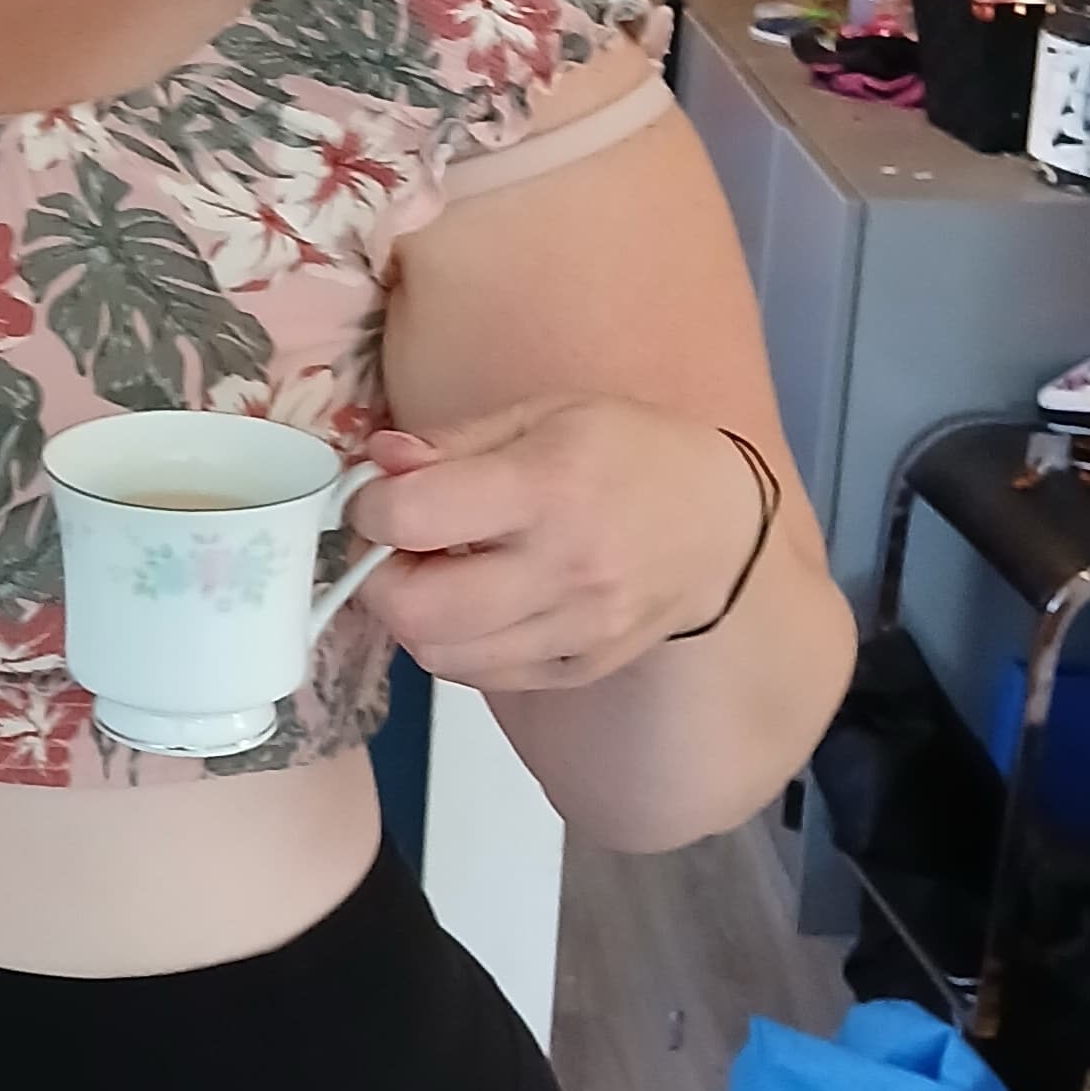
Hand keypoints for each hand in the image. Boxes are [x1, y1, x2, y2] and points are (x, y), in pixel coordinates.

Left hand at [355, 399, 770, 692]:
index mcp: (549, 487)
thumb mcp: (542, 415)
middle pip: (416, 609)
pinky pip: (480, 675)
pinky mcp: (577, 670)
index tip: (375, 496)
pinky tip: (475, 603)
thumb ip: (450, 443)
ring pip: (438, 654)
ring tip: (435, 573)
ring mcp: (574, 630)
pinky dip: (456, 644)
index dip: (370, 506)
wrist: (720, 526)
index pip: (413, 516)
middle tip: (394, 547)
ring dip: (413, 616)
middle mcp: (563, 568)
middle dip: (378, 577)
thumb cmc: (627, 455)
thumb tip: (376, 463)